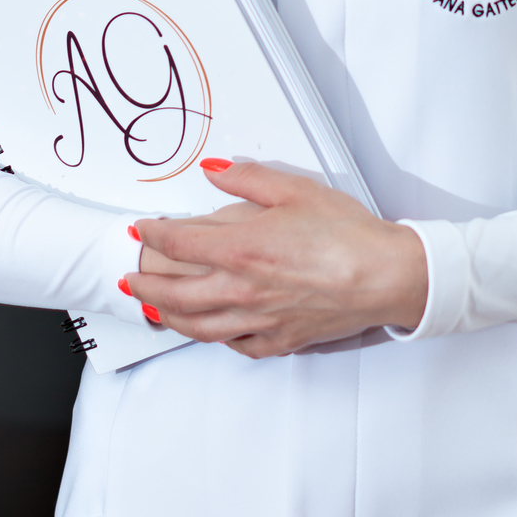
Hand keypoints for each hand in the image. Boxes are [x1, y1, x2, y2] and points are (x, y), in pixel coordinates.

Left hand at [125, 159, 428, 357]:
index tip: (141, 229)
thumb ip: (249, 178)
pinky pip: (235, 345)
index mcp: (242, 249)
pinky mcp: (280, 340)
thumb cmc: (348, 234)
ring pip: (197, 326)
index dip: (152, 235)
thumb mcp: (296, 189)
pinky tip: (209, 331)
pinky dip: (213, 338)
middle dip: (146, 285)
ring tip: (153, 310)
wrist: (386, 276)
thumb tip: (215, 172)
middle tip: (130, 280)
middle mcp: (242, 289)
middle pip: (175, 293)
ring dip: (167, 317)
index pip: (178, 243)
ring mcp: (259, 320)